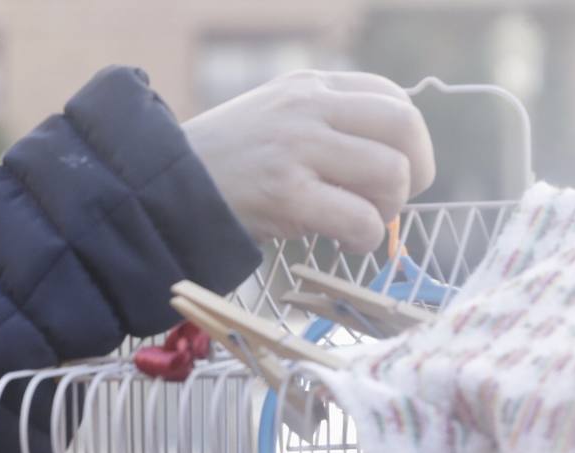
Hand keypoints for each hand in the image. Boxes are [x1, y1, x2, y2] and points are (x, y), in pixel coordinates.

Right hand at [183, 71, 435, 252]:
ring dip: (387, 208)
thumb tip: (386, 164)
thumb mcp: (271, 119)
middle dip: (416, 170)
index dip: (407, 140)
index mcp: (308, 87)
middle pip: (405, 127)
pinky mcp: (286, 194)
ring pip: (390, 173)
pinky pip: (359, 219)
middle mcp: (308, 107)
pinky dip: (366, 238)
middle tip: (393, 200)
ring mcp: (297, 149)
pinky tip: (345, 243)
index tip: (392, 169)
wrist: (158, 187)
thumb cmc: (219, 165)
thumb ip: (323, 125)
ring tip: (359, 223)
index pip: (392, 97)